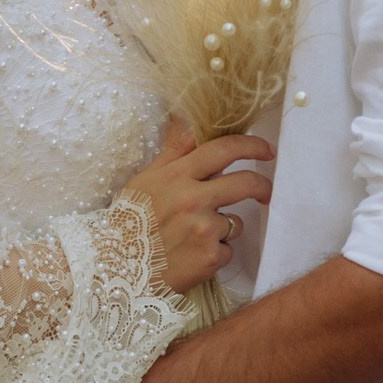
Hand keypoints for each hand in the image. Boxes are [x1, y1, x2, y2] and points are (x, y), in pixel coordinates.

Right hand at [119, 125, 273, 294]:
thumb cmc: (130, 220)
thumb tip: (184, 114)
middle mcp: (193, 199)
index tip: (266, 150)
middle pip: (246, 182)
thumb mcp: (146, 178)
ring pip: (235, 221)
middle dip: (262, 186)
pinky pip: (228, 250)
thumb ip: (173, 149)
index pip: (222, 150)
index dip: (251, 146)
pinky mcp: (210, 257)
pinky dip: (215, 253)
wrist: (116, 269)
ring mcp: (203, 229)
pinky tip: (192, 256)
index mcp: (176, 175)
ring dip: (223, 227)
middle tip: (264, 192)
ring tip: (194, 237)